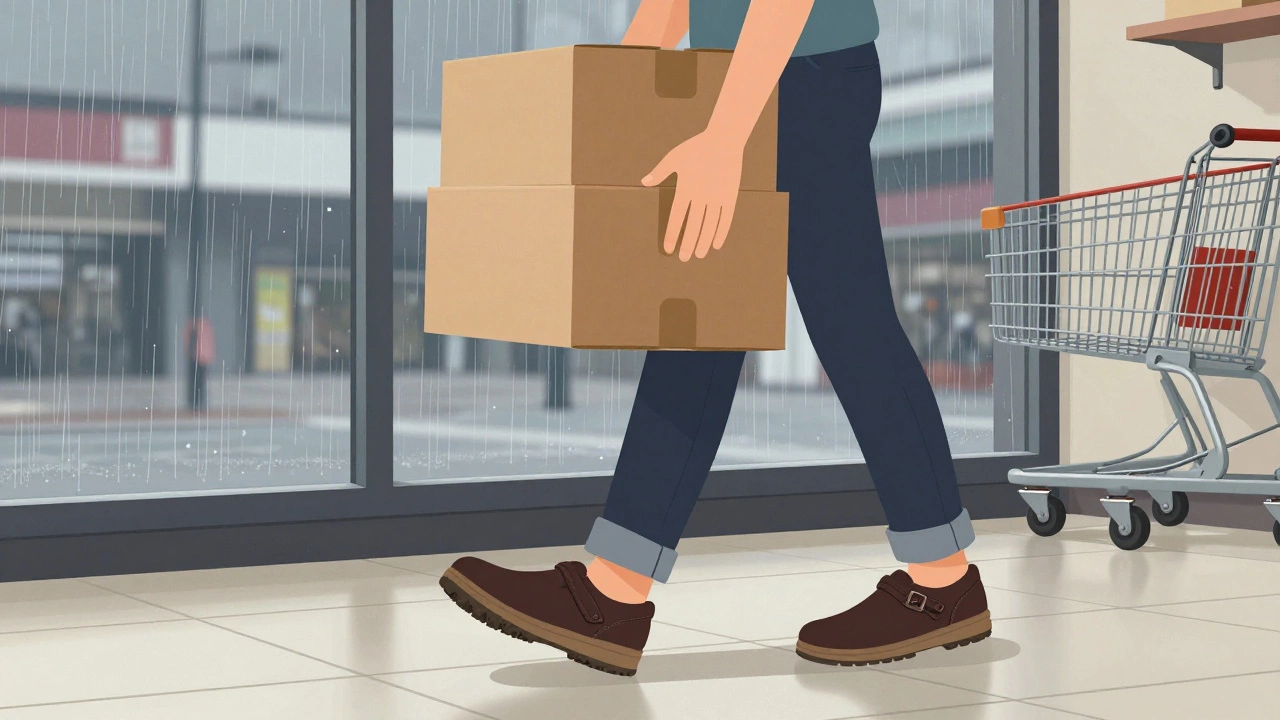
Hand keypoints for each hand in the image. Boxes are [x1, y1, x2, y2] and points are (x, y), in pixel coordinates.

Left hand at [643, 130, 744, 261]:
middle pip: (693, 226)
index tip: (668, 249)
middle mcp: (701, 195)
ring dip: (704, 241)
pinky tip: (716, 243)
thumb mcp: (674, 157)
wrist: (724, 138)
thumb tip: (644, 182)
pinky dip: (721, 232)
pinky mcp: (730, 195)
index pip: (676, 217)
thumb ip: (659, 172)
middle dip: (688, 244)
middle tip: (684, 259)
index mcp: (686, 188)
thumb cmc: (696, 147)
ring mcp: (717, 196)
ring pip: (710, 225)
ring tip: (699, 254)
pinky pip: (726, 218)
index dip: (672, 234)